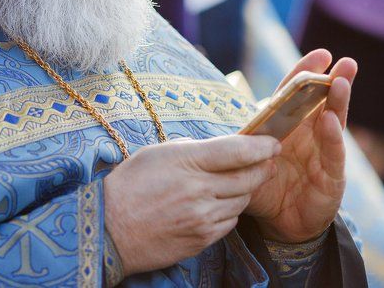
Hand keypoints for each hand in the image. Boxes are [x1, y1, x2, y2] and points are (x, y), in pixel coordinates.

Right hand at [104, 135, 280, 275]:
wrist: (110, 227)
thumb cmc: (131, 184)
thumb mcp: (160, 153)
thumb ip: (195, 150)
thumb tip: (224, 149)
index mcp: (187, 162)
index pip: (238, 151)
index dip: (262, 146)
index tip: (273, 142)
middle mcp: (199, 190)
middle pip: (248, 178)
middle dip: (263, 168)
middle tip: (268, 161)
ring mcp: (202, 218)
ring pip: (242, 202)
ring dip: (246, 190)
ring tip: (241, 181)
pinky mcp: (202, 239)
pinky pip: (230, 223)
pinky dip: (231, 212)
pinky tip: (221, 204)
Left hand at [244, 50, 356, 242]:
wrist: (281, 225)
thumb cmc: (264, 188)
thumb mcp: (246, 164)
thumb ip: (238, 149)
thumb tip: (211, 138)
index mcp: (289, 126)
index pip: (296, 95)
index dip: (306, 74)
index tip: (320, 54)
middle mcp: (310, 135)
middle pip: (324, 103)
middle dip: (335, 81)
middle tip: (346, 62)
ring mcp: (323, 154)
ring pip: (334, 123)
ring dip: (339, 102)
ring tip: (341, 82)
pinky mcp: (332, 178)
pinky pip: (333, 154)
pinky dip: (332, 137)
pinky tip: (331, 121)